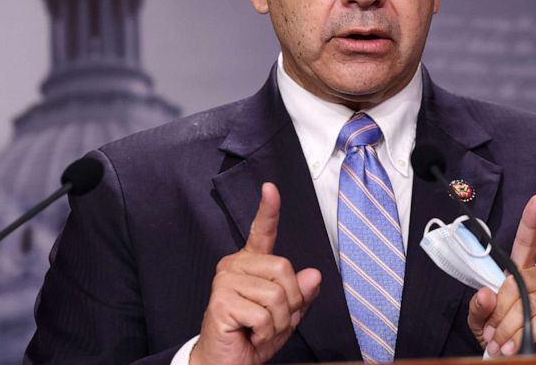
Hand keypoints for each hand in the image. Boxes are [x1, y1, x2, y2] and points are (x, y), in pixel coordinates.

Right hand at [191, 183, 321, 364]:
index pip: (262, 232)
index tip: (270, 188)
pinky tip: (250, 334)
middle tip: (273, 321)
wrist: (226, 363)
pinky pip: (263, 314)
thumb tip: (314, 275)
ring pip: (276, 294)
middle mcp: (234, 266)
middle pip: (284, 269)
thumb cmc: (253, 337)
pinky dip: (265, 332)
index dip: (268, 210)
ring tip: (259, 329)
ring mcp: (225, 281)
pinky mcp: (221, 300)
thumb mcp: (286, 316)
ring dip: (277, 322)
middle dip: (290, 303)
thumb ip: (300, 295)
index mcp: (250, 264)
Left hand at [467, 194, 535, 356]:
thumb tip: (485, 294)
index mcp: (522, 272)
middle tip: (491, 334)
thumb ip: (479, 307)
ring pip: (528, 303)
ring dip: (509, 328)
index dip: (532, 221)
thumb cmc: (504, 338)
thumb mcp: (482, 322)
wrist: (523, 362)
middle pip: (518, 282)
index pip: (528, 242)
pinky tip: (517, 347)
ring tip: (501, 346)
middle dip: (499, 310)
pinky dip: (525, 335)